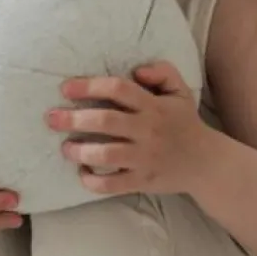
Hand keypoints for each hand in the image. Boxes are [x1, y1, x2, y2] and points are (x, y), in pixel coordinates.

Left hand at [46, 61, 208, 198]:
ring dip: (79, 151)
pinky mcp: (142, 181)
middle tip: (51, 118)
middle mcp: (148, 131)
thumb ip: (161, 72)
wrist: (206, 163)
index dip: (90, 86)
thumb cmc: (184, 123)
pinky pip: (112, 185)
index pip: (118, 90)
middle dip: (73, 119)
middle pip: (105, 122)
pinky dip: (93, 181)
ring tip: (65, 147)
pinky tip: (82, 173)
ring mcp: (144, 158)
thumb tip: (136, 70)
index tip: (65, 88)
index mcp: (154, 106)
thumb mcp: (180, 90)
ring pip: (106, 155)